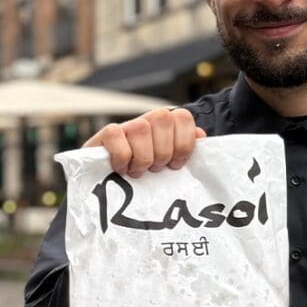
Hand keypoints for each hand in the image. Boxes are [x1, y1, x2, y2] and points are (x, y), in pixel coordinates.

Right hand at [83, 107, 205, 177]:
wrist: (107, 189)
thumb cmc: (142, 180)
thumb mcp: (167, 169)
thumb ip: (185, 151)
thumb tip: (201, 135)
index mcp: (165, 127)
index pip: (183, 117)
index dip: (184, 143)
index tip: (175, 165)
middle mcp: (146, 121)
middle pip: (164, 118)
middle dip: (163, 151)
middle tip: (155, 169)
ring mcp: (125, 127)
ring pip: (141, 128)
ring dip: (142, 158)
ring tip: (138, 172)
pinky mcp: (105, 135)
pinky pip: (116, 136)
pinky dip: (122, 157)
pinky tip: (121, 169)